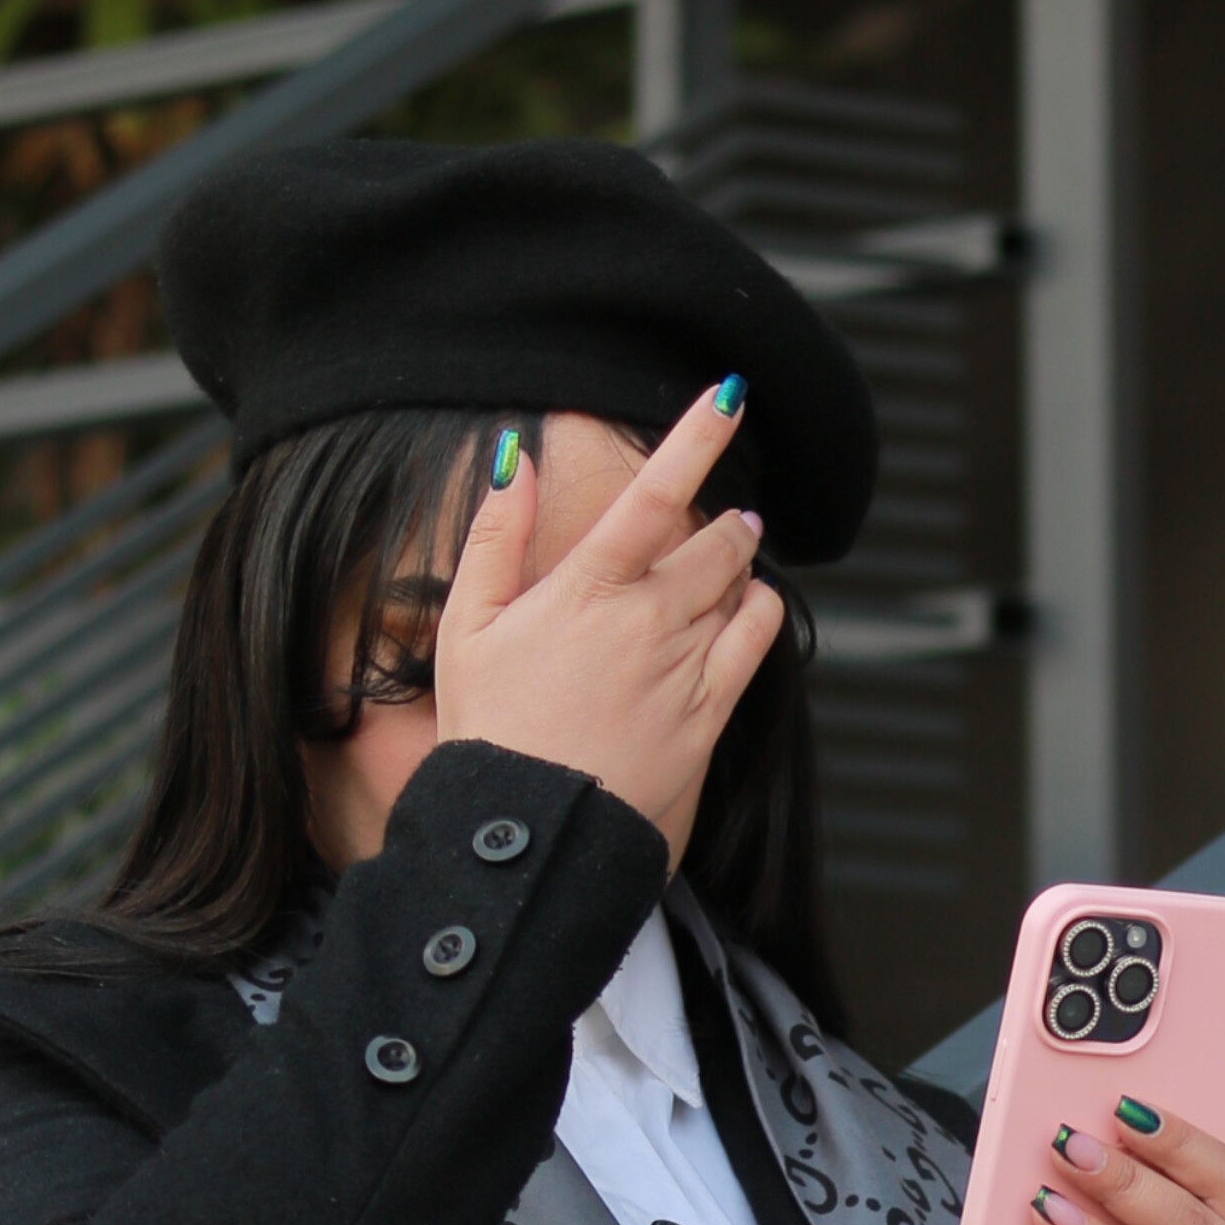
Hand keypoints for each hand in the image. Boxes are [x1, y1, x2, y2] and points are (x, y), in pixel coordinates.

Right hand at [430, 384, 785, 861]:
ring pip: (740, 585)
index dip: (696, 435)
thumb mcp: (466, 627)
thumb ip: (494, 537)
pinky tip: (745, 611)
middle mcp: (648, 619)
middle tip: (717, 522)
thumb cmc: (490, 730)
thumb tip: (515, 459)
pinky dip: (759, 611)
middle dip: (721, 523)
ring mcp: (686, 666)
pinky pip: (758, 638)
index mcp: (588, 588)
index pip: (654, 491)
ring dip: (737, 566)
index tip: (729, 394)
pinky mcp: (710, 712)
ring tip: (723, 570)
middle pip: (714, 540)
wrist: (532, 830)